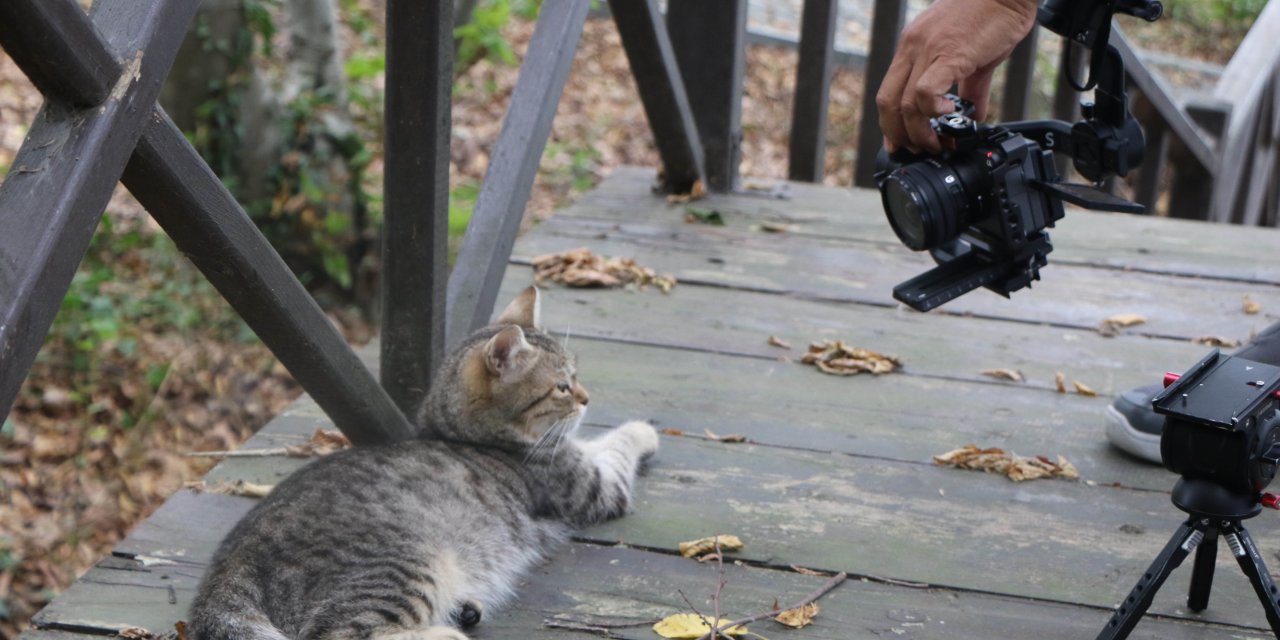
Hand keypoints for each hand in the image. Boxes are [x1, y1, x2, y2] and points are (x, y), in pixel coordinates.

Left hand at [875, 0, 1037, 153]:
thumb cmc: (992, 14)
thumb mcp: (970, 54)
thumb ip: (968, 88)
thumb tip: (974, 116)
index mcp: (912, 47)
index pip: (888, 93)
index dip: (891, 124)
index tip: (901, 143)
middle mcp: (913, 47)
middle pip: (888, 103)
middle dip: (900, 134)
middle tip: (919, 149)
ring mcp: (927, 49)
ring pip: (906, 104)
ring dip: (920, 131)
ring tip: (939, 141)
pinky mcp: (949, 53)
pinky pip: (927, 92)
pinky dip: (934, 111)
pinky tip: (950, 114)